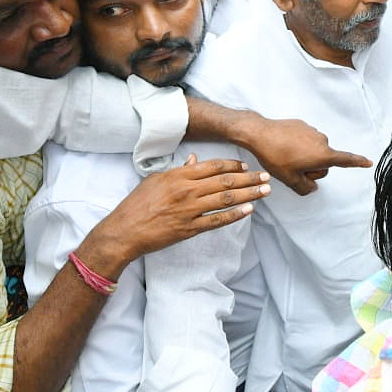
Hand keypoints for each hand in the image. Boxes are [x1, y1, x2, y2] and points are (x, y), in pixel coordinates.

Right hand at [85, 156, 270, 273]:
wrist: (124, 231)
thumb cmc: (137, 204)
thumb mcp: (155, 180)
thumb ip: (178, 171)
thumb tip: (194, 161)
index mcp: (179, 176)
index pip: (213, 166)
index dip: (233, 164)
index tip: (247, 165)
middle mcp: (187, 191)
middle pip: (225, 182)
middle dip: (249, 178)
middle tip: (266, 177)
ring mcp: (190, 210)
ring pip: (226, 200)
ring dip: (249, 195)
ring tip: (265, 191)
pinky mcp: (190, 229)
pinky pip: (217, 220)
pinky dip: (235, 215)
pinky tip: (249, 210)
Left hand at [245, 117, 372, 195]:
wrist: (260, 133)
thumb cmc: (275, 157)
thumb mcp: (290, 180)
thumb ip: (305, 188)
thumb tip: (312, 187)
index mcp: (322, 155)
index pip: (345, 160)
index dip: (358, 162)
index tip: (369, 162)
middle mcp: (322, 141)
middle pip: (324, 161)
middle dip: (313, 168)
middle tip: (293, 169)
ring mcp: (312, 131)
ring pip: (314, 150)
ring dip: (305, 156)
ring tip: (286, 157)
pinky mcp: (302, 125)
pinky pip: (305, 140)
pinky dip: (298, 146)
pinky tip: (284, 147)